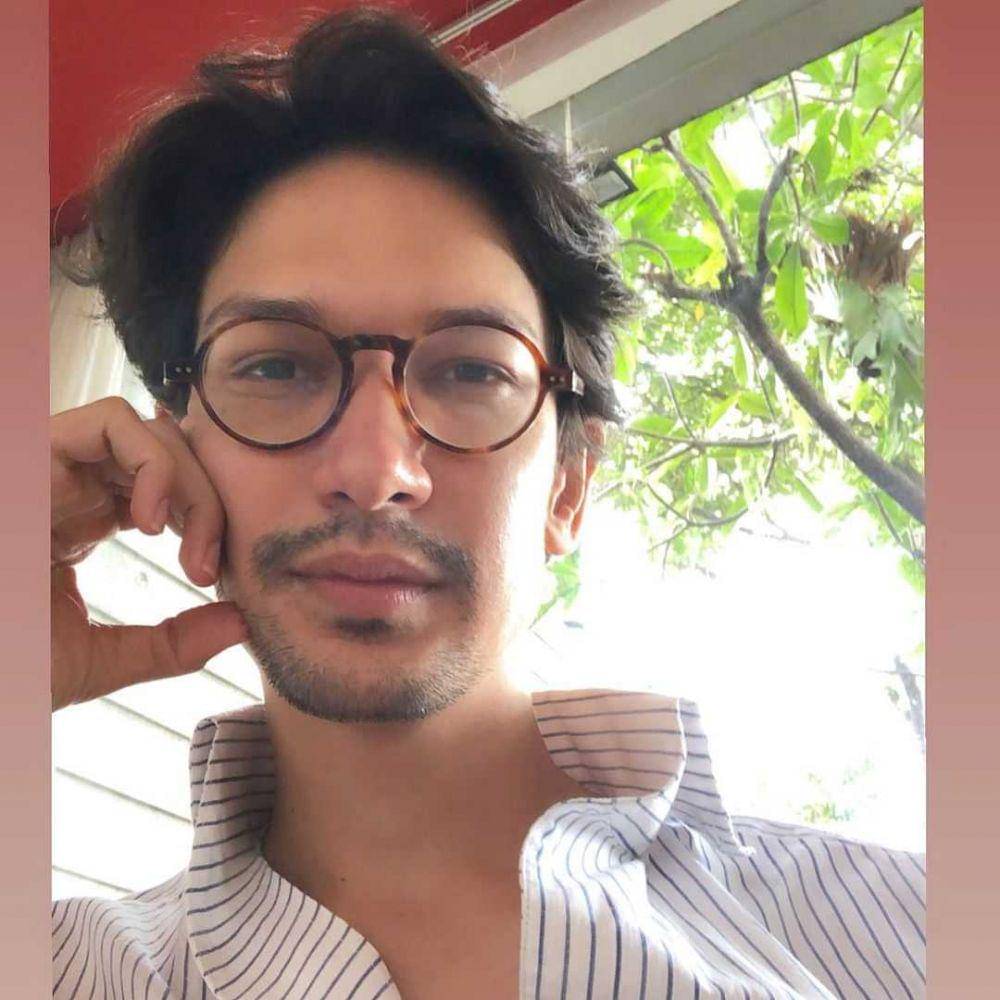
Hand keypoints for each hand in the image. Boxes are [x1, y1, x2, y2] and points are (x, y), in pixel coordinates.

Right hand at [51, 396, 247, 710]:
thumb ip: (171, 644)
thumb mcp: (96, 660)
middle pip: (165, 452)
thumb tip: (242, 624)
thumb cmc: (4, 671)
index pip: (163, 485)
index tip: (212, 575)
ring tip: (186, 543)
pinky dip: (154, 459)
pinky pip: (110, 420)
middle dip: (206, 498)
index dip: (204, 517)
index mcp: (79, 520)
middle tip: (208, 563)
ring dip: (187, 480)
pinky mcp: (31, 454)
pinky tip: (156, 520)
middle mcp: (67, 484)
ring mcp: (46, 465)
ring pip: (147, 430)